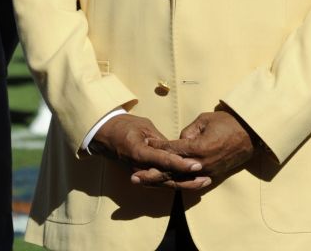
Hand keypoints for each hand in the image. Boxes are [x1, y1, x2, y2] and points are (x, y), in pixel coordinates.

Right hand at [89, 114, 210, 189]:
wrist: (104, 135)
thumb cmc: (124, 126)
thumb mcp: (144, 127)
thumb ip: (160, 140)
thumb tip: (176, 149)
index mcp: (139, 152)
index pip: (164, 161)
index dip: (181, 164)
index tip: (197, 165)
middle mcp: (139, 167)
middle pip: (166, 178)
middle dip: (187, 180)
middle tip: (206, 178)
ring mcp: (140, 173)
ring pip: (165, 183)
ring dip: (184, 184)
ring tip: (203, 182)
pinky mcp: (142, 175)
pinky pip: (160, 181)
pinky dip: (175, 183)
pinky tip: (190, 182)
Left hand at [145, 109, 255, 185]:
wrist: (251, 135)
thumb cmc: (228, 122)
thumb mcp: (205, 120)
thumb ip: (188, 131)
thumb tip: (179, 141)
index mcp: (199, 148)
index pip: (172, 150)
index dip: (157, 148)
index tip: (144, 145)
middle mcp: (202, 164)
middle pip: (172, 171)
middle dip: (152, 174)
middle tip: (134, 177)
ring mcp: (207, 172)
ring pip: (180, 179)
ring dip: (161, 181)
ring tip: (144, 182)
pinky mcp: (212, 176)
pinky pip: (191, 181)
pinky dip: (177, 182)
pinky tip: (164, 184)